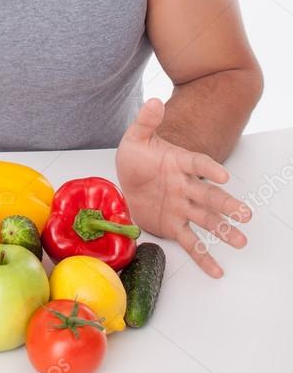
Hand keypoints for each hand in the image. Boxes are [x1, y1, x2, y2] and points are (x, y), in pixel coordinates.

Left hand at [114, 97, 251, 278]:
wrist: (129, 178)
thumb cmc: (137, 157)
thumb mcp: (136, 137)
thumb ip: (146, 122)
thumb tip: (154, 102)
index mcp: (178, 162)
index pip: (197, 164)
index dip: (209, 169)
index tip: (223, 176)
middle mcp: (185, 186)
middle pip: (208, 195)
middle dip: (226, 205)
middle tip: (244, 214)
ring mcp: (182, 207)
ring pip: (206, 219)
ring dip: (223, 229)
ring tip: (240, 240)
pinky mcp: (174, 225)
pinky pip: (191, 242)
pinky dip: (203, 256)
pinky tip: (217, 270)